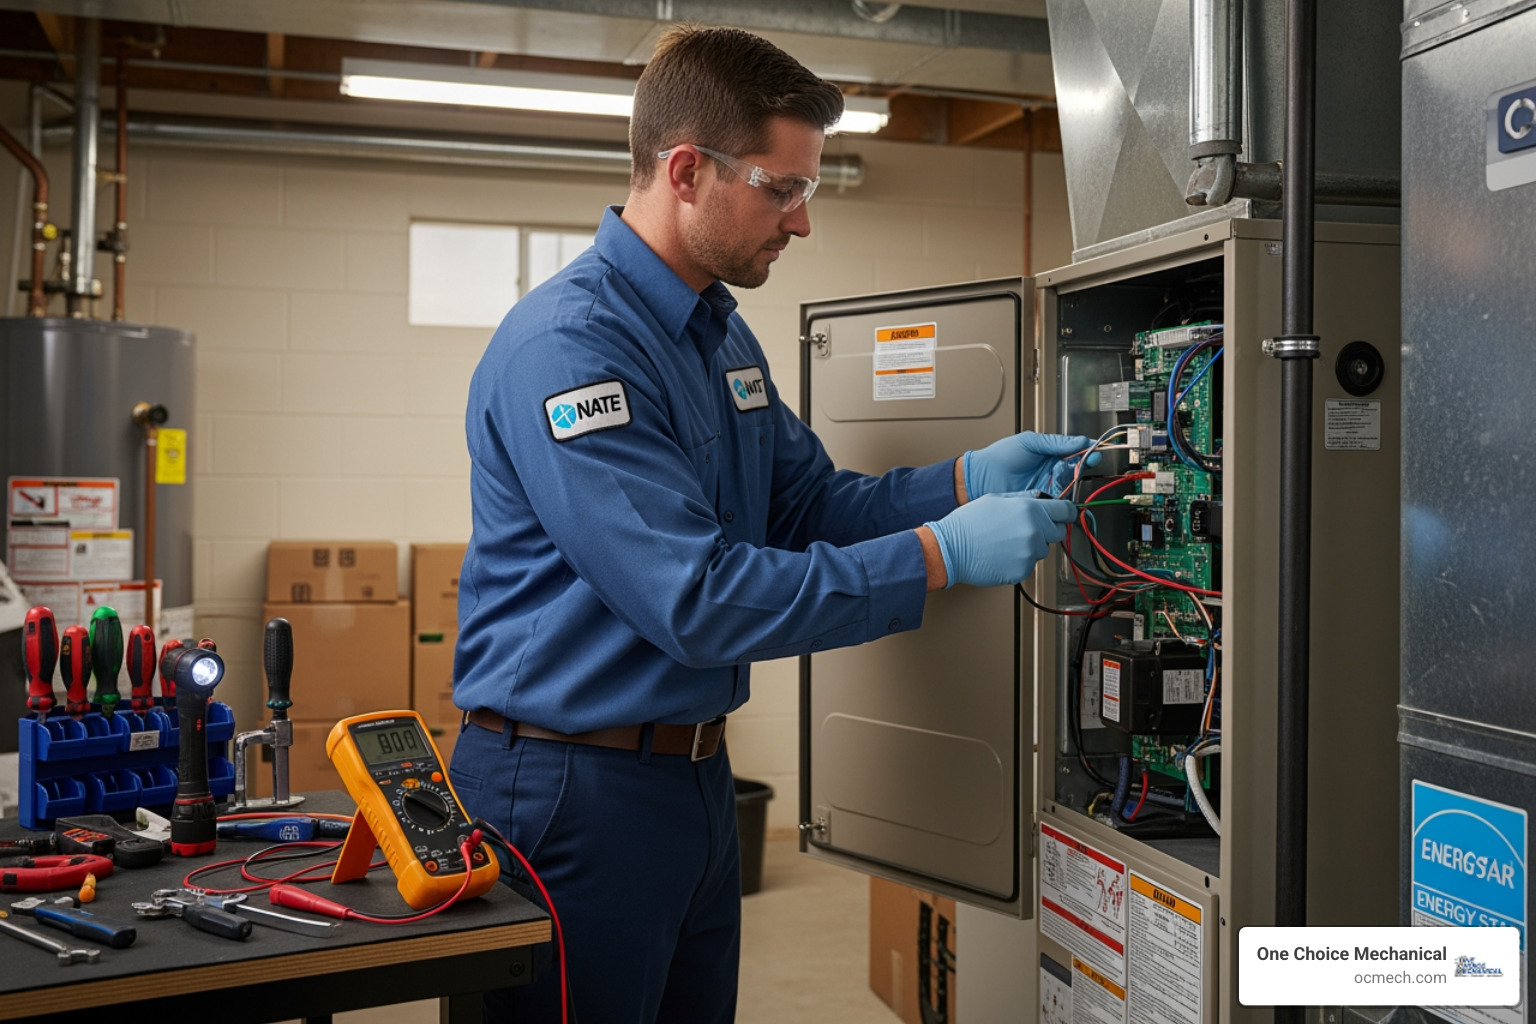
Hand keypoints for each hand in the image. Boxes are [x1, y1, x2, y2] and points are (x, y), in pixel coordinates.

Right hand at [923, 491, 1077, 587]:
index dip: (1067, 513)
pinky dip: (1019, 561)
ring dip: (1031, 546)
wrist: (950, 549)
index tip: (1066, 516)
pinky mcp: (1022, 571)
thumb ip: (1022, 498)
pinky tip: (1001, 554)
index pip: (1066, 511)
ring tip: (1005, 542)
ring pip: (1042, 550)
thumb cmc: (968, 523)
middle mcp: (1034, 531)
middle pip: (1058, 532)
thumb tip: (1039, 497)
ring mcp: (1029, 553)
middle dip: (1047, 530)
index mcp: (1030, 509)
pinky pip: (1029, 565)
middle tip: (1024, 530)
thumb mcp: (995, 498)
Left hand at [963, 432, 1096, 499]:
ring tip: (1066, 475)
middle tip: (1088, 463)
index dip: (1087, 452)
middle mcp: (1051, 471)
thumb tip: (1081, 441)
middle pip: (1075, 470)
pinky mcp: (1041, 502)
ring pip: (1069, 486)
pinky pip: (1057, 501)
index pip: (1074, 452)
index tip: (1095, 451)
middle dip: (1083, 466)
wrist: (981, 477)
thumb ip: (1055, 442)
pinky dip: (1061, 498)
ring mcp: (1047, 487)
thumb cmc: (1001, 456)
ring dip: (1072, 481)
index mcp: (1050, 454)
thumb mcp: (1029, 442)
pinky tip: (1059, 492)